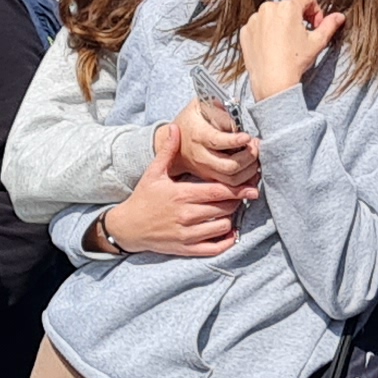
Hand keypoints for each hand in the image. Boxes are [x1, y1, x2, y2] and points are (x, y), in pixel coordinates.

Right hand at [101, 122, 247, 256]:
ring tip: (230, 210)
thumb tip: (176, 128)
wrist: (127, 227)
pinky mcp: (185, 249)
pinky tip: (230, 233)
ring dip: (231, 219)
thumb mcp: (153, 173)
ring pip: (222, 227)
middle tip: (242, 195)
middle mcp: (186, 215)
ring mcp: (186, 234)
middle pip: (224, 208)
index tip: (250, 185)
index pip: (218, 191)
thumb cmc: (143, 198)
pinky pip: (213, 248)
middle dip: (237, 201)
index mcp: (181, 194)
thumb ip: (168, 151)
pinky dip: (226, 242)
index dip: (237, 189)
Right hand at [170, 98, 260, 190]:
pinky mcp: (210, 181)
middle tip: (256, 147)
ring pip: (232, 180)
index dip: (235, 140)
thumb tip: (234, 104)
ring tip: (256, 159)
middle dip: (248, 158)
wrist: (172, 149)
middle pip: (229, 166)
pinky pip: (230, 189)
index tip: (247, 137)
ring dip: (249, 172)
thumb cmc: (187, 124)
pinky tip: (251, 173)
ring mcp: (205, 171)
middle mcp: (201, 157)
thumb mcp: (196, 107)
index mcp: (198, 136)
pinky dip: (244, 184)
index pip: (217, 141)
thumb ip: (215, 105)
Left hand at [239, 0, 343, 99]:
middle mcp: (268, 8)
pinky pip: (259, 26)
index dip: (316, 11)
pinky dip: (266, 32)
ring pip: (273, 16)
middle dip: (298, 18)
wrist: (272, 82)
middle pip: (289, 7)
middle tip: (301, 37)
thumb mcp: (317, 42)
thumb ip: (329, 25)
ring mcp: (254, 20)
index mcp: (288, 7)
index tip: (315, 25)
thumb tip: (339, 16)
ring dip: (281, 24)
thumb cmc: (294, 62)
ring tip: (286, 43)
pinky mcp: (245, 31)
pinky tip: (273, 47)